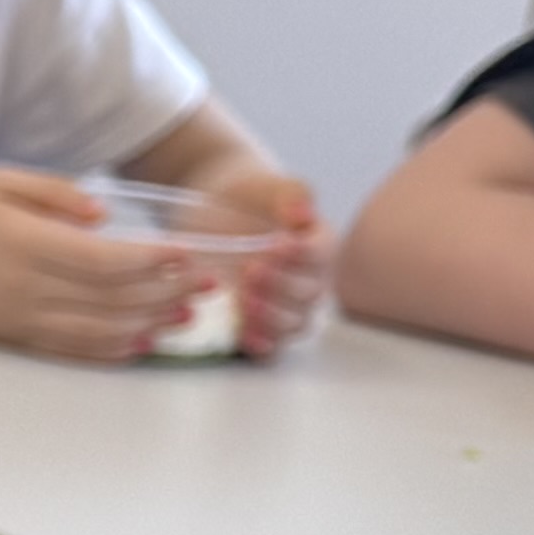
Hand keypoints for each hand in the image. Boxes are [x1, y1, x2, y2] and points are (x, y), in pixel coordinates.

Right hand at [0, 166, 184, 363]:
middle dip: (165, 292)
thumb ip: (56, 192)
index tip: (186, 255)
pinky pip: (74, 349)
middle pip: (110, 297)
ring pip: (99, 328)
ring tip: (187, 314)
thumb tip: (105, 217)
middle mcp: (22, 286)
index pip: (101, 259)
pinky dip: (114, 348)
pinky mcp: (17, 338)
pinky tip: (144, 340)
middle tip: (205, 285)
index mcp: (21, 242)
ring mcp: (20, 318)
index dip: (151, 261)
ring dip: (149, 324)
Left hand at [197, 163, 329, 354]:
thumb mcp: (265, 186)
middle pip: (308, 295)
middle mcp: (307, 280)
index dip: (303, 255)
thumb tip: (302, 213)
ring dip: (271, 317)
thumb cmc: (246, 196)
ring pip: (293, 324)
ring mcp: (283, 306)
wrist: (212, 212)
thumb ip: (290, 193)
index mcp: (317, 245)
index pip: (321, 255)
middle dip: (281, 286)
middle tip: (251, 270)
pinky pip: (271, 348)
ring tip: (243, 299)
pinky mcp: (257, 325)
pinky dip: (262, 346)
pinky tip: (244, 337)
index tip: (277, 244)